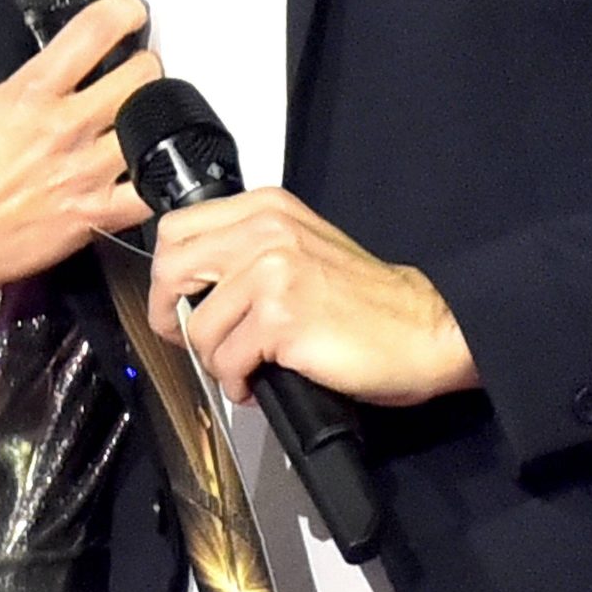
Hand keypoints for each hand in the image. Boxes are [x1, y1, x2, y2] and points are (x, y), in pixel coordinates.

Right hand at [0, 0, 159, 311]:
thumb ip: (26, 86)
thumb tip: (58, 70)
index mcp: (31, 94)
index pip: (92, 32)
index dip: (123, 12)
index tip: (131, 12)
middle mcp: (63, 127)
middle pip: (138, 76)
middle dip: (146, 65)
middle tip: (141, 69)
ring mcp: (83, 172)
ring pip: (150, 125)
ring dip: (154, 114)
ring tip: (145, 116)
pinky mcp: (93, 214)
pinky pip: (148, 192)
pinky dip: (156, 178)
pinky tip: (149, 169)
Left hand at [147, 188, 478, 407]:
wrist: (424, 329)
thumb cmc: (368, 301)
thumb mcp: (301, 249)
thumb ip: (248, 252)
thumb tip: (192, 288)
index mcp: (266, 209)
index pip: (177, 228)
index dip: (167, 275)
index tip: (177, 303)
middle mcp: (265, 231)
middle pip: (171, 269)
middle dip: (172, 316)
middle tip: (194, 343)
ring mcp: (272, 272)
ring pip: (198, 325)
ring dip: (214, 360)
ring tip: (245, 368)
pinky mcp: (281, 318)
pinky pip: (226, 361)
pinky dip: (236, 383)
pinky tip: (260, 383)